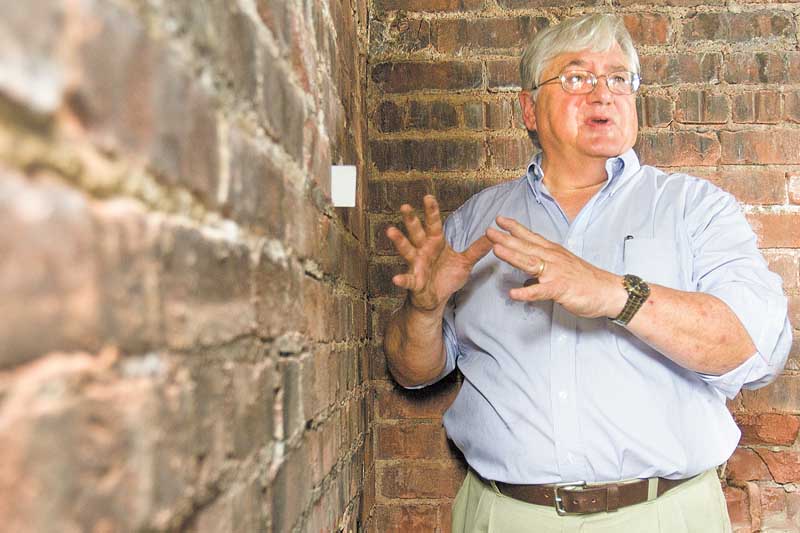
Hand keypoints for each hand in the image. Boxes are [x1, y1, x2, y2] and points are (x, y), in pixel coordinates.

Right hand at [387, 195, 492, 311]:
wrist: (436, 298)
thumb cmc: (447, 276)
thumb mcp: (466, 262)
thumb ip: (478, 249)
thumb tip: (494, 234)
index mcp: (435, 242)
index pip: (434, 223)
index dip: (431, 211)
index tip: (428, 197)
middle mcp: (423, 250)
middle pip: (417, 232)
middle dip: (411, 220)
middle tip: (405, 206)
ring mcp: (417, 265)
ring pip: (407, 250)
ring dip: (399, 241)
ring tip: (390, 231)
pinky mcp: (415, 282)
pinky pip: (408, 280)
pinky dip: (402, 279)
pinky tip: (396, 278)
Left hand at [485, 216, 625, 318]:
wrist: (608, 292)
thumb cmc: (586, 281)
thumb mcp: (563, 270)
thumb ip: (543, 272)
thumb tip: (527, 281)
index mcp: (553, 252)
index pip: (531, 236)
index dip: (514, 228)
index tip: (499, 219)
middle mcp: (553, 258)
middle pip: (526, 246)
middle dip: (506, 238)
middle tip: (488, 231)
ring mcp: (556, 273)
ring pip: (530, 262)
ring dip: (512, 255)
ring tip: (496, 250)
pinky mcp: (560, 289)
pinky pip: (540, 291)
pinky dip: (526, 292)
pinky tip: (513, 293)